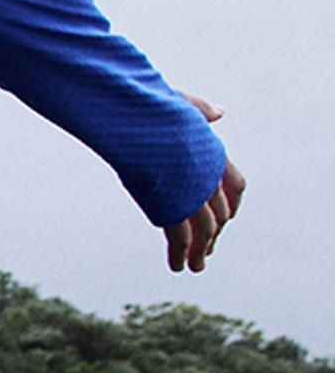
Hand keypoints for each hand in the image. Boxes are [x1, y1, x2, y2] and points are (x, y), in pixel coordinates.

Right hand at [164, 96, 244, 272]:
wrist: (137, 117)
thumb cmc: (152, 106)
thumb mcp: (180, 105)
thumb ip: (199, 112)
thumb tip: (219, 112)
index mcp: (213, 153)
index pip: (236, 185)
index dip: (232, 203)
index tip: (228, 217)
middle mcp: (207, 176)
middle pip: (220, 212)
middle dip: (215, 232)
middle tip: (208, 249)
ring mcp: (191, 192)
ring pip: (204, 230)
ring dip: (201, 251)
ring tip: (196, 267)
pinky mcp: (171, 205)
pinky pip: (179, 237)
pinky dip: (180, 254)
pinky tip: (177, 266)